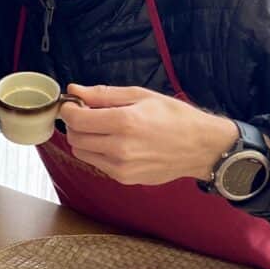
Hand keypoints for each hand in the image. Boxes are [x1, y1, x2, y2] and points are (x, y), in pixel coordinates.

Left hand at [59, 84, 237, 184]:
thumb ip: (103, 94)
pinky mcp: (124, 178)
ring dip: (84, 139)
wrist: (201, 147)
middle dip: (75, 124)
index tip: (73, 104)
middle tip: (89, 114)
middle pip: (74, 137)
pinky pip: (96, 163)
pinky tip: (115, 143)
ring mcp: (121, 166)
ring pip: (81, 152)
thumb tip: (73, 90)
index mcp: (124, 122)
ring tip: (102, 129)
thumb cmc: (174, 116)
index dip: (68, 110)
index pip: (76, 119)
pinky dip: (98, 152)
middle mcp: (120, 147)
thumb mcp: (140, 96)